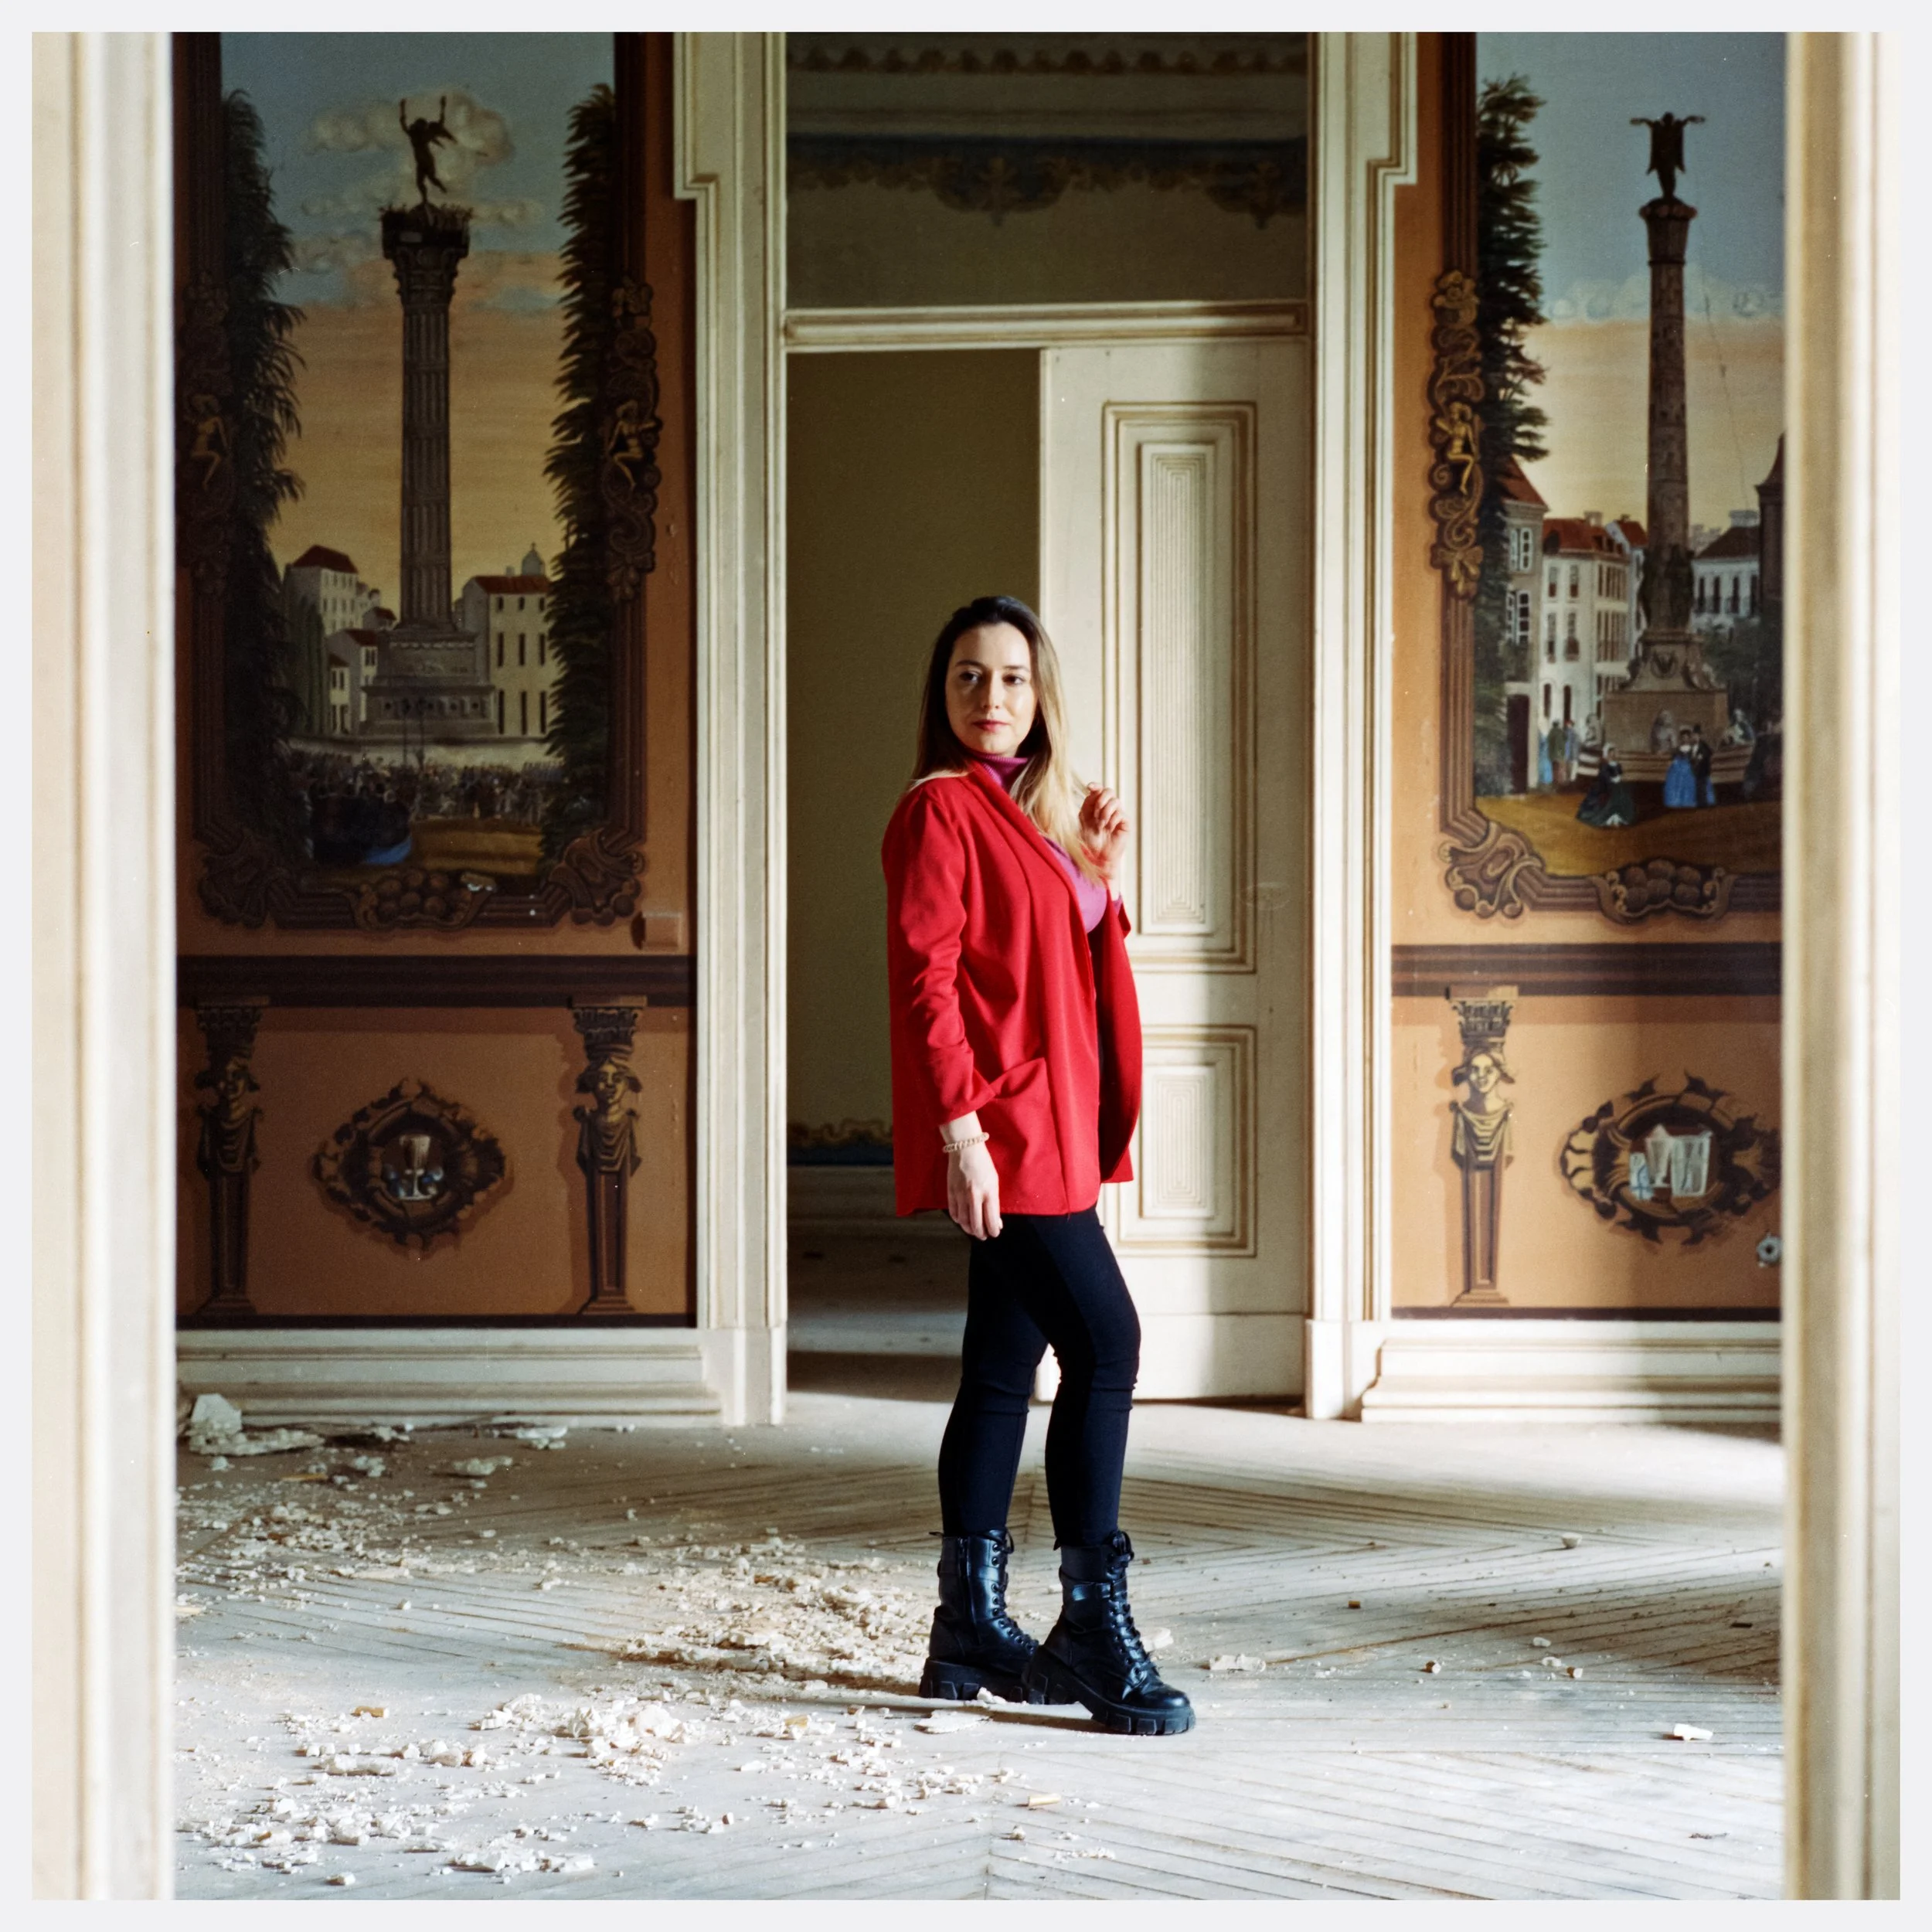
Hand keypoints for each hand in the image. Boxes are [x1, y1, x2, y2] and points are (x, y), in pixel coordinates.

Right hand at [942, 1117, 1001, 1240]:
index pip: (991, 1219)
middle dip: (981, 1234)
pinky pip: (953, 1212)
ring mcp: (961, 1195)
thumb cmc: (983, 1164)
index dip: (994, 1230)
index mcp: (989, 1192)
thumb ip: (994, 1201)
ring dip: (969, 1229)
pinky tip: (962, 1221)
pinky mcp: (951, 1192)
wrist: (965, 1149)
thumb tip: (996, 1219)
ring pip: (964, 1221)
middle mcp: (975, 1196)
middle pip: (977, 1224)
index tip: (995, 1233)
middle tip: (984, 1236)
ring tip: (973, 1231)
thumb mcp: (994, 1181)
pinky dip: (958, 1220)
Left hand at [1079, 784, 1128, 883]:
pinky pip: (1121, 814)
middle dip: (1101, 800)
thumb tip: (1091, 790)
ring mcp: (1117, 815)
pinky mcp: (1125, 823)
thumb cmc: (1088, 840)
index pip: (1099, 790)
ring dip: (1105, 812)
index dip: (1096, 786)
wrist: (1096, 857)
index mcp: (1096, 806)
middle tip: (1095, 814)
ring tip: (1101, 825)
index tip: (1089, 787)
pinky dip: (1112, 820)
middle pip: (1109, 791)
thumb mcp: (1083, 820)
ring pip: (1115, 801)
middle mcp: (1108, 808)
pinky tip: (1109, 829)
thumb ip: (1087, 804)